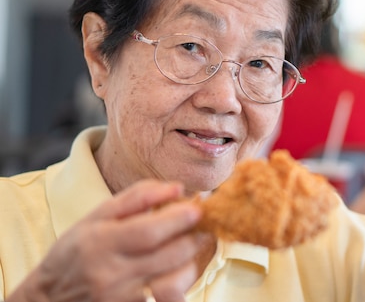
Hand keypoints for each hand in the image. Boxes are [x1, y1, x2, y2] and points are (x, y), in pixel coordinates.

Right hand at [11, 180, 201, 301]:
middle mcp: (112, 274)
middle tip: (201, 225)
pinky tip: (179, 268)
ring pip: (175, 280)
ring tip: (192, 245)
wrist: (50, 298)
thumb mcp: (97, 216)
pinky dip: (181, 281)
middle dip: (193, 237)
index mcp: (101, 242)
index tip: (197, 208)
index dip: (178, 219)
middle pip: (168, 255)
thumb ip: (137, 197)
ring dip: (192, 259)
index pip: (149, 232)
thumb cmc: (76, 250)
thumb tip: (177, 187)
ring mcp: (122, 298)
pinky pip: (169, 298)